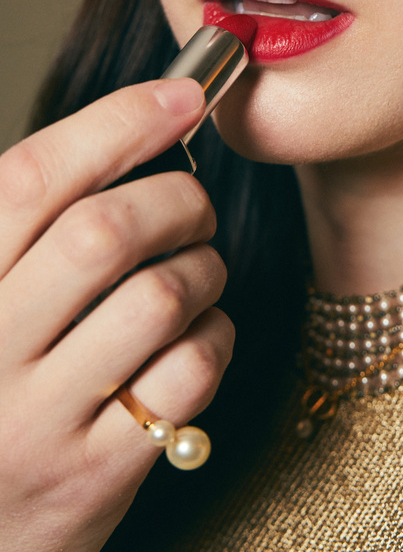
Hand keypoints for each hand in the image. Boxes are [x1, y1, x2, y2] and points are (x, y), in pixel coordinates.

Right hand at [0, 78, 234, 551]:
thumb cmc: (0, 381)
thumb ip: (40, 222)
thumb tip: (149, 116)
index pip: (33, 178)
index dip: (118, 121)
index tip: (183, 96)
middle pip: (105, 231)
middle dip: (178, 200)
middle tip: (194, 208)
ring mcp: (36, 418)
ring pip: (159, 297)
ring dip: (204, 269)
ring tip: (196, 273)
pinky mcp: (94, 473)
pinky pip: (188, 373)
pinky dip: (214, 336)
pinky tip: (198, 336)